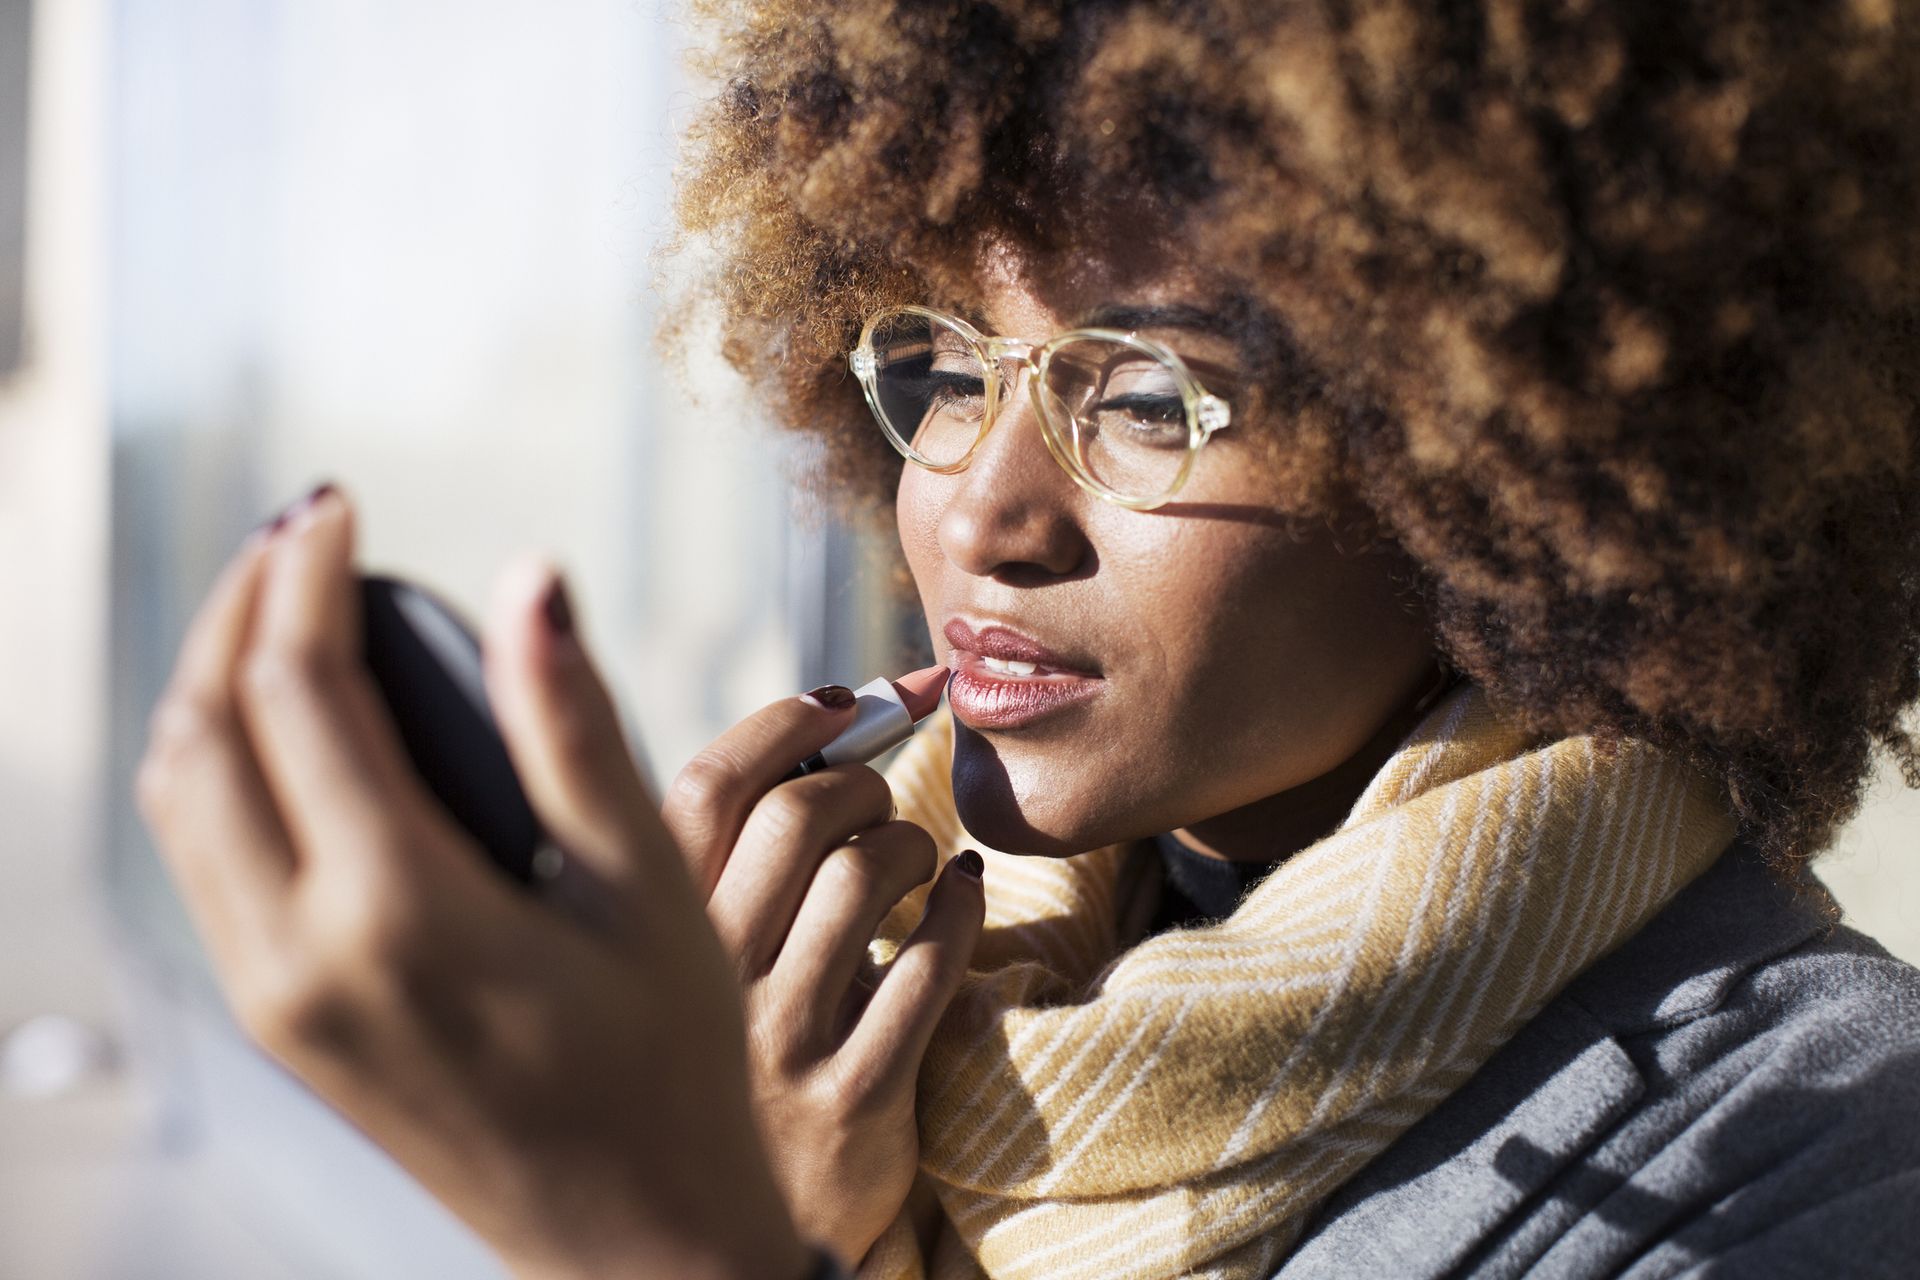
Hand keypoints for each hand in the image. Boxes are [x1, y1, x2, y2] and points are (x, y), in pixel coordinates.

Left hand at [134, 485, 811, 1279]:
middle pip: (203, 733)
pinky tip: (294, 727)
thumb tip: (531, 577)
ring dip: (213, 683)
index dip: (310, 577)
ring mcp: (275, 999)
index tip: (343, 503)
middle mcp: (302, 957)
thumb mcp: (648, 888)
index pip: (298, 693)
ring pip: (179, 799)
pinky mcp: (279, 1024)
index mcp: (399, 912)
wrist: (631, 1240)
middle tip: (306, 533)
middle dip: (240, 609)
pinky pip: (203, 862)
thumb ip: (576, 724)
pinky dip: (220, 765)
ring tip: (291, 609)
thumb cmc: (669, 1066)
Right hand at [662, 693, 986, 1267]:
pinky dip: (959, 912)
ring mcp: (775, 1044)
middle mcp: (701, 983)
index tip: (845, 700)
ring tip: (917, 857)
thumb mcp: (697, 958)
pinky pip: (928, 968)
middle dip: (861, 778)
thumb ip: (732, 857)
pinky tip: (960, 898)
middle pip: (796, 815)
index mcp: (646, 933)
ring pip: (863, 878)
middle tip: (882, 792)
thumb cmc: (731, 1058)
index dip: (784, 721)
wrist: (727, 1240)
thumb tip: (836, 711)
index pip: (706, 784)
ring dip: (911, 843)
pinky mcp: (850, 1098)